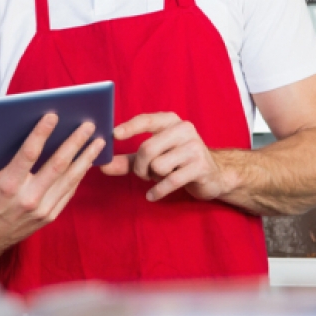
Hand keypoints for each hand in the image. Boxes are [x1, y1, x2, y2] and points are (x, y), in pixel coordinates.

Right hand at [0, 113, 104, 261]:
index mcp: (7, 186)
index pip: (29, 154)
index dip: (42, 134)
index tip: (53, 116)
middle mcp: (28, 198)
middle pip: (57, 165)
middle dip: (74, 143)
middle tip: (87, 125)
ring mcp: (42, 209)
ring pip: (68, 179)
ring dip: (85, 158)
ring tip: (98, 141)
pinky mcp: (49, 216)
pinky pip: (68, 193)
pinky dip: (80, 176)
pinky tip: (88, 161)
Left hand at [102, 113, 230, 201]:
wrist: (214, 175)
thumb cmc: (176, 161)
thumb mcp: (151, 158)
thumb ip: (127, 160)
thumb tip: (101, 165)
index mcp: (170, 121)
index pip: (146, 120)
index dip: (129, 127)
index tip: (114, 135)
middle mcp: (184, 129)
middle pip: (147, 148)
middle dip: (140, 167)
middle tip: (143, 175)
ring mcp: (194, 147)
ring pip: (158, 165)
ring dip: (153, 177)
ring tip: (159, 177)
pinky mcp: (201, 167)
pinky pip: (171, 181)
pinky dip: (158, 191)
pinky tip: (152, 196)